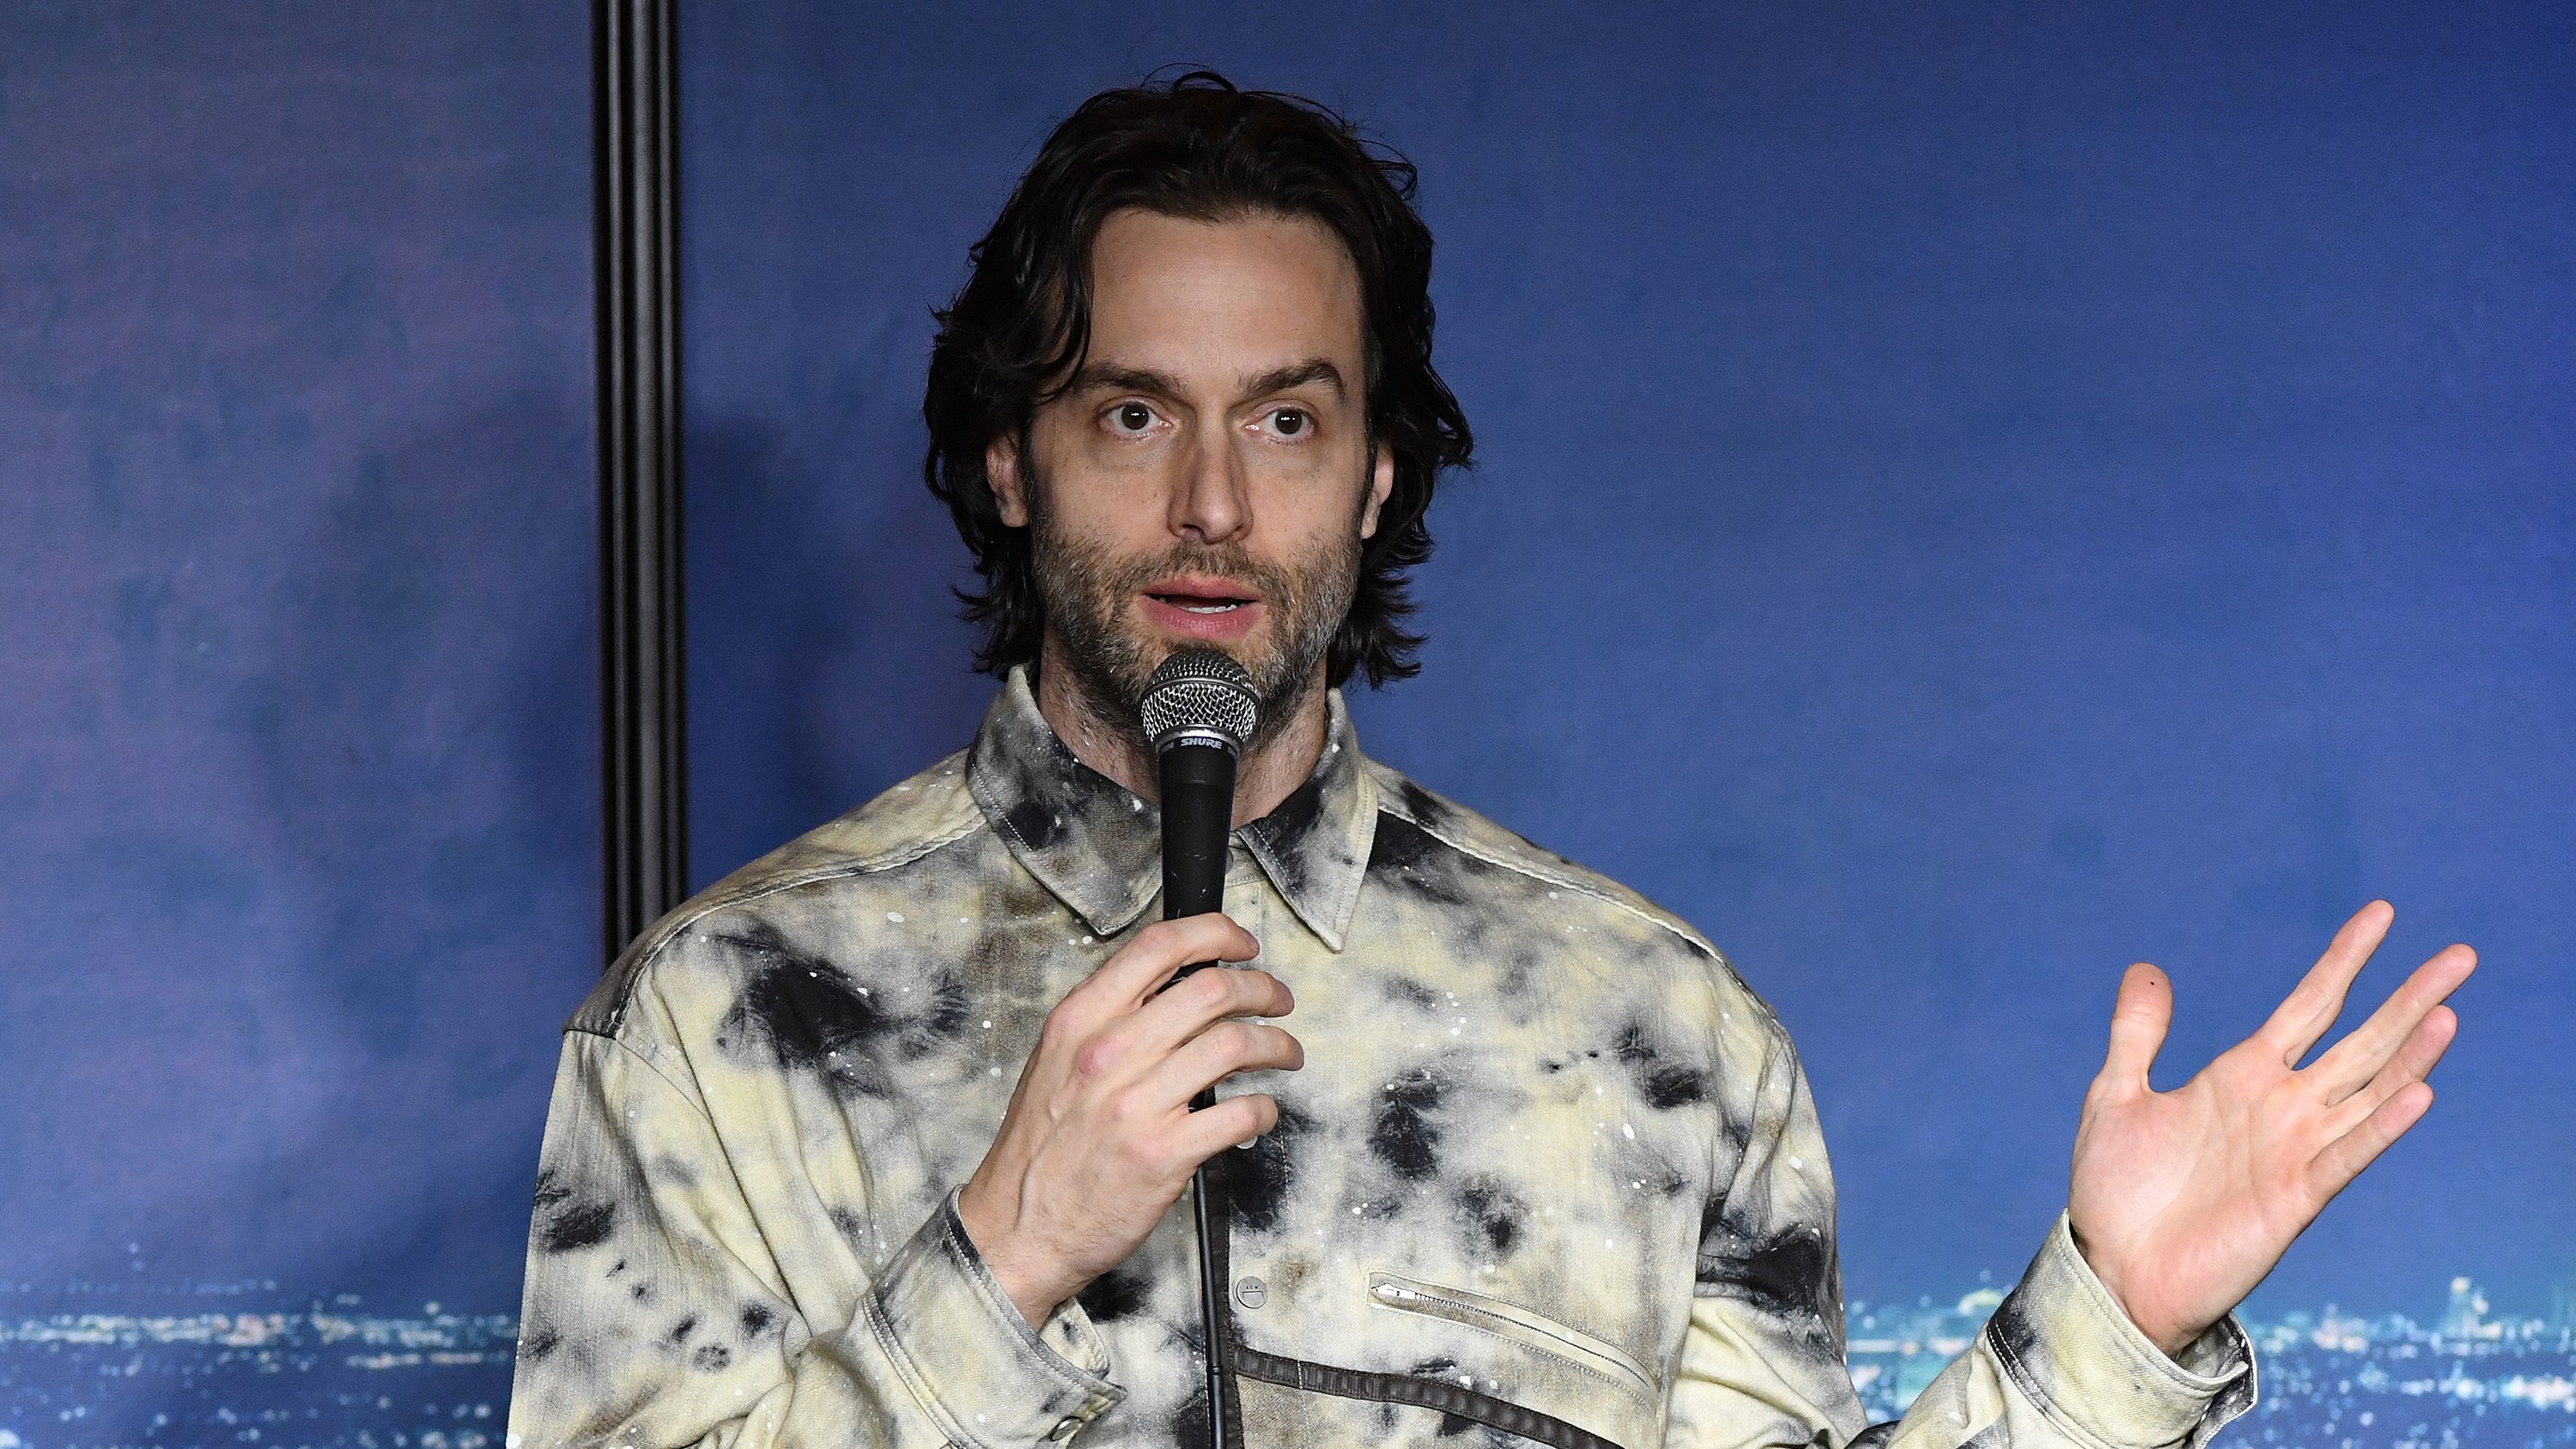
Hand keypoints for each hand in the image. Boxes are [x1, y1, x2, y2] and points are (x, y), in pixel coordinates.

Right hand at [957, 912, 1301, 1326]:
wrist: (1018, 1228)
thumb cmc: (1041, 1149)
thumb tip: (1175, 985)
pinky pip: (1241, 1112)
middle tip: (1277, 1000)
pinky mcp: (1165, 1154)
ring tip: (1285, 1052)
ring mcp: (1137, 1104)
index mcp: (1080, 1020)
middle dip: (1261, 988)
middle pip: (1212, 989)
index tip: (1241, 945)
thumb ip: (1109, 1019)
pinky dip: (1265, 1106)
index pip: (1158, 946)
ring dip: (1277, 1044)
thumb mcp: (1056, 1060)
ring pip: (1236, 1044)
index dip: (1214, 934)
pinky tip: (1261, 1109)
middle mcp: (1108, 1054)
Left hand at [2068, 901, 2472, 1354]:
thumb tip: (2148, 968)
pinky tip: (2419, 1093)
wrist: (2112, 1269)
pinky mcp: (2296, 1197)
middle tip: (2460, 955)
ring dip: (2412, 1054)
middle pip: (2360, 1040)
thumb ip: (2137, 1033)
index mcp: (2243, 1076)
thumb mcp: (2115, 1094)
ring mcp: (2295, 1150)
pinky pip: (2347, 1154)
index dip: (2344, 960)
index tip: (2380, 914)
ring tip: (2449, 1011)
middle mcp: (2283, 1107)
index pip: (2310, 1005)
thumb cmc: (2117, 1191)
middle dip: (2408, 998)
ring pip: (2369, 1091)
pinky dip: (2383, 1126)